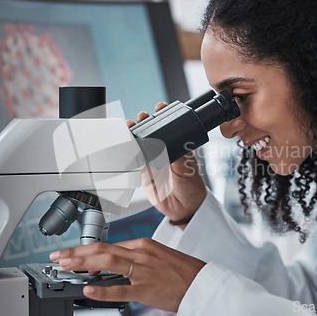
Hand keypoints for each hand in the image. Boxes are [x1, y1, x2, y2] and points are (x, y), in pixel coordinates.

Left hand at [49, 238, 205, 311]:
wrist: (203, 281)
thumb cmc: (181, 270)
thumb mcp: (157, 255)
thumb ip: (134, 257)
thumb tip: (113, 261)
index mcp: (142, 245)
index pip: (107, 244)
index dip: (85, 249)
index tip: (71, 253)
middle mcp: (140, 253)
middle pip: (102, 249)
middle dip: (77, 252)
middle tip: (58, 256)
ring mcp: (143, 270)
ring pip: (107, 263)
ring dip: (83, 263)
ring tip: (66, 266)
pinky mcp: (147, 289)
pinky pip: (121, 289)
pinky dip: (102, 289)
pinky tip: (88, 290)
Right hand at [127, 102, 206, 227]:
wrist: (185, 209)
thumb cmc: (192, 187)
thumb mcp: (188, 169)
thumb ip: (177, 158)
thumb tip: (167, 147)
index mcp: (177, 146)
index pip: (169, 126)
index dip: (163, 115)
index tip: (160, 108)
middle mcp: (163, 152)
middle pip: (150, 132)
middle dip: (144, 121)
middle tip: (142, 117)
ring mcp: (152, 162)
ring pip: (140, 144)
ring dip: (133, 134)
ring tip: (130, 126)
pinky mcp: (143, 174)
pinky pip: (133, 161)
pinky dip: (128, 153)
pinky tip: (125, 146)